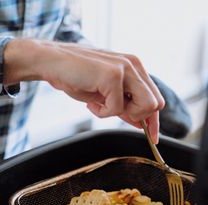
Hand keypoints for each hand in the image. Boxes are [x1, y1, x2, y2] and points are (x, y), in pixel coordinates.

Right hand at [3, 39, 164, 142]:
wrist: (52, 62)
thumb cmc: (75, 77)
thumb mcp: (105, 94)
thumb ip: (125, 105)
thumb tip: (141, 123)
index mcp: (134, 67)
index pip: (155, 98)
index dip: (154, 121)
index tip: (153, 138)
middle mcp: (134, 65)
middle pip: (155, 104)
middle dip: (137, 117)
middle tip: (113, 111)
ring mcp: (125, 68)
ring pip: (145, 106)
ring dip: (122, 113)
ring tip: (102, 105)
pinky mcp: (113, 75)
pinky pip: (117, 108)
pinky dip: (102, 112)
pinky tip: (91, 102)